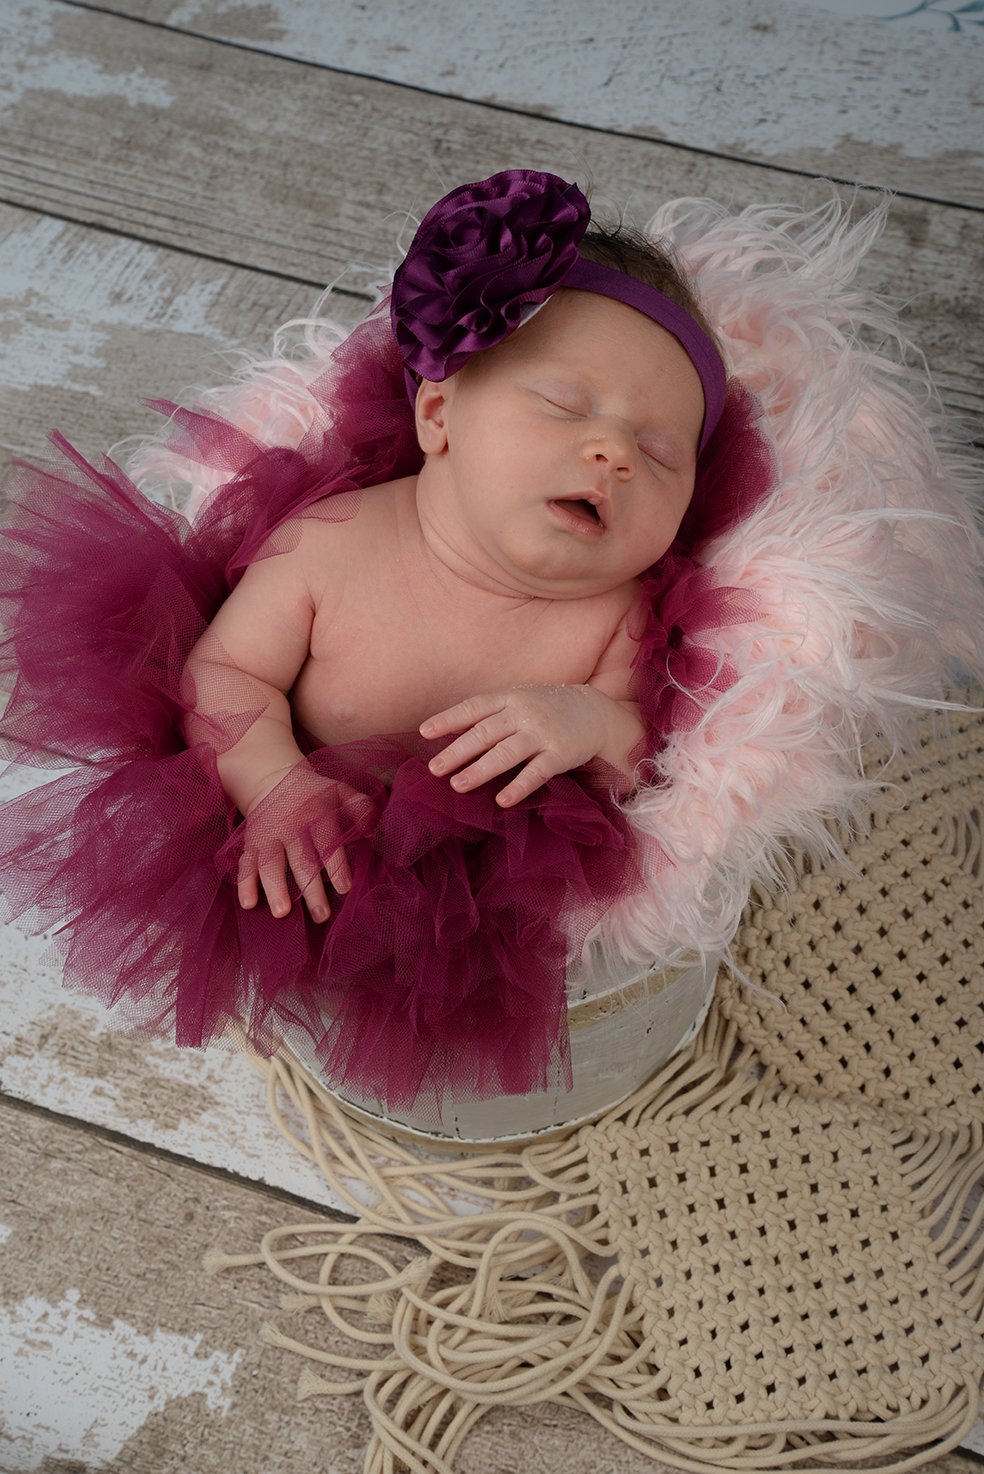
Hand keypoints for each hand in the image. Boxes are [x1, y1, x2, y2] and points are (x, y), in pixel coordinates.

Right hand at [238, 761, 372, 921]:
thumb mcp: (340, 792)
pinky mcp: (251, 844)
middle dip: (310, 888)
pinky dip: (245, 883)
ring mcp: (268, 837)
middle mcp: (290, 828)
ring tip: (282, 912)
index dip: (336, 865)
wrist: (272, 779)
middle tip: (321, 915)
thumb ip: (360, 809)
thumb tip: (376, 832)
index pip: (326, 842)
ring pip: (271, 864)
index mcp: (315, 816)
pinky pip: (246, 864)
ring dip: (275, 888)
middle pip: (300, 860)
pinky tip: (248, 904)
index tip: (345, 888)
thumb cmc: (314, 794)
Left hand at [420, 684, 616, 806]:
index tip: (424, 732)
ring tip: (457, 785)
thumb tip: (451, 733)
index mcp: (509, 699)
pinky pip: (536, 772)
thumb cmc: (547, 709)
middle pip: (484, 733)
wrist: (595, 712)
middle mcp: (523, 714)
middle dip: (457, 751)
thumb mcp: (519, 701)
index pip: (474, 708)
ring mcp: (542, 733)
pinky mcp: (560, 754)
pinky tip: (502, 800)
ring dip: (480, 770)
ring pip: (506, 753)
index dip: (448, 719)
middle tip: (434, 768)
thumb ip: (491, 714)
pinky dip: (519, 786)